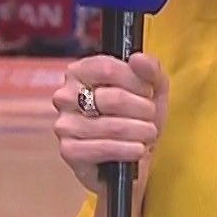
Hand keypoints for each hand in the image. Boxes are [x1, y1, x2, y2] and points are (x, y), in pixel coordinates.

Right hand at [50, 52, 168, 200]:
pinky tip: (138, 149)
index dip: (136, 81)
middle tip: (151, 117)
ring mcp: (64, 124)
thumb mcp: (152, 90)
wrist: (133, 158)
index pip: (108, 68)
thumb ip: (150, 70)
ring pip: (111, 125)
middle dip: (142, 109)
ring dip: (139, 131)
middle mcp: (65, 95)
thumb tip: (137, 58)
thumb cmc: (138, 118)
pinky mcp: (69, 151)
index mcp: (79, 72)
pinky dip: (126, 150)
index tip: (149, 92)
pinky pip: (102, 148)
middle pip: (112, 98)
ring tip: (149, 134)